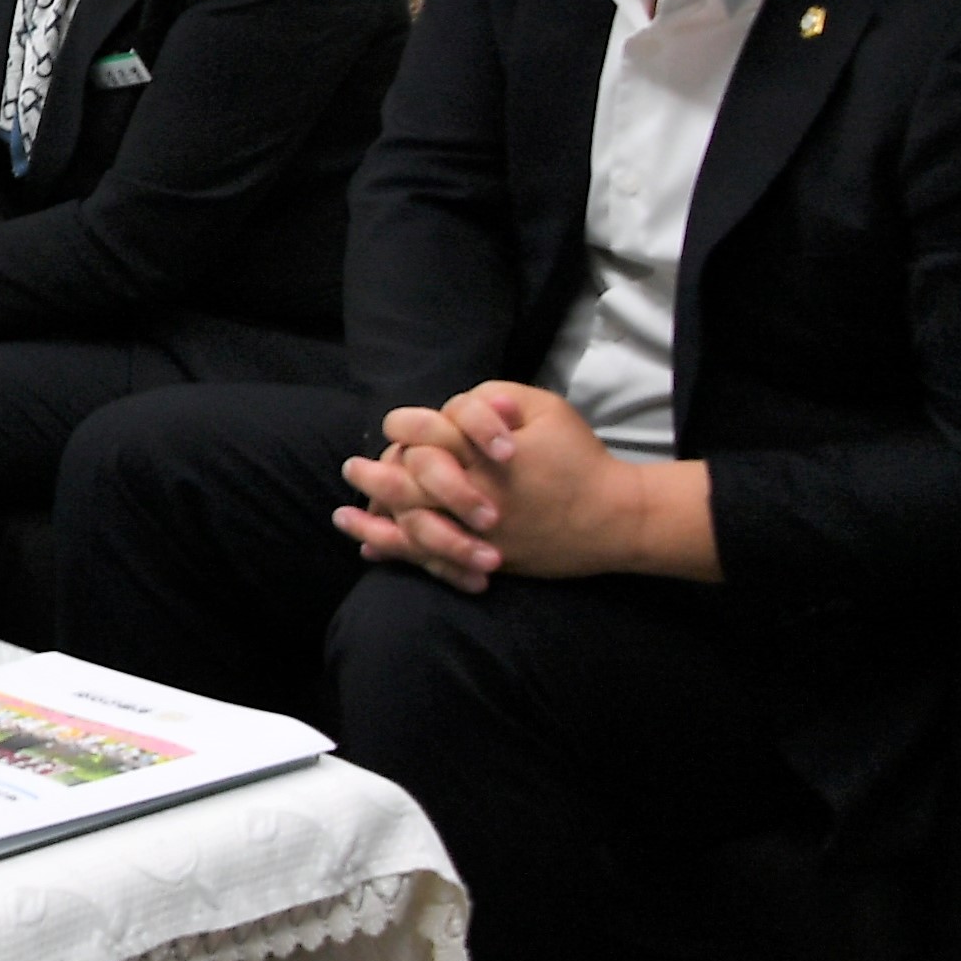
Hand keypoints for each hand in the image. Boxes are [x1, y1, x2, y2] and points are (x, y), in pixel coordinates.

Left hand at [340, 384, 708, 588]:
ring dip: (371, 523)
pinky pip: (432, 561)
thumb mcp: (546, 410)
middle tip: (351, 470)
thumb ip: (494, 399)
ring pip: (410, 528)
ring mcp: (476, 532)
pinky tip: (371, 550)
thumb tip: (457, 402)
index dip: (405, 429)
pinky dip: (399, 555)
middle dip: (371, 477)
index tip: (396, 432)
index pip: (421, 433)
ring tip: (344, 516)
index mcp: (480, 452)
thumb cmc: (579, 459)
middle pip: (404, 484)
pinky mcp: (485, 560)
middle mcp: (471, 493)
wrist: (616, 518)